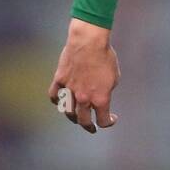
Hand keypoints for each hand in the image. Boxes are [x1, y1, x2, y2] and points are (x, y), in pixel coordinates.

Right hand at [48, 18, 120, 133]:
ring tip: (76, 116)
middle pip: (83, 121)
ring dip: (73, 116)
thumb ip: (107, 91)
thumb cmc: (105, 57)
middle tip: (91, 128)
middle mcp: (84, 98)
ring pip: (68, 112)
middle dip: (88, 126)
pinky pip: (54, 96)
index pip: (103, 120)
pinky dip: (57, 101)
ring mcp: (70, 90)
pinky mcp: (59, 80)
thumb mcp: (115, 77)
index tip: (112, 119)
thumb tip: (100, 98)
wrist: (89, 42)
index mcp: (101, 99)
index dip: (109, 122)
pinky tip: (60, 101)